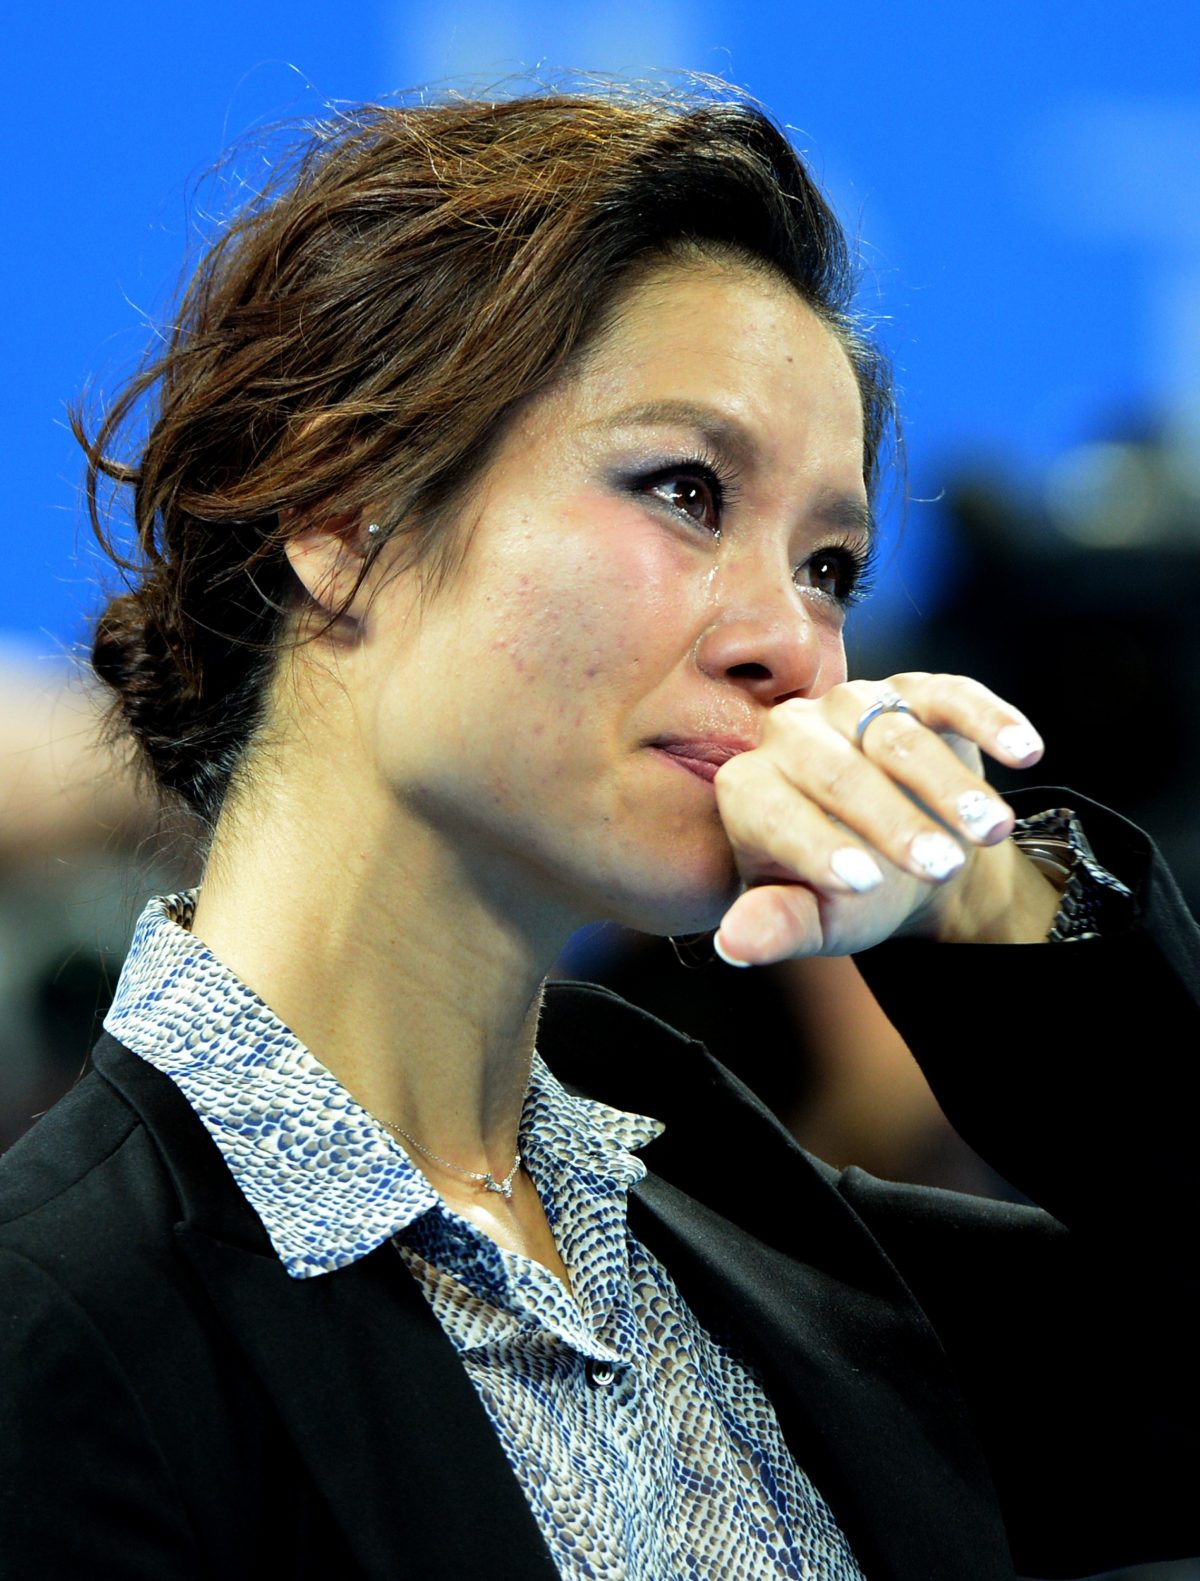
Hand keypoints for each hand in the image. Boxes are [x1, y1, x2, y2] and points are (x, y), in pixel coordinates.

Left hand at [712, 673, 1058, 964]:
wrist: (902, 858)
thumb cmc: (845, 890)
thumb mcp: (815, 918)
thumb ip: (778, 925)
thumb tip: (735, 945)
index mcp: (749, 787)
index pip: (773, 811)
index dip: (817, 846)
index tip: (864, 883)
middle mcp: (791, 734)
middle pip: (838, 772)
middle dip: (895, 823)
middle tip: (941, 867)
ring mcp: (852, 704)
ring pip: (897, 734)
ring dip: (950, 785)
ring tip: (990, 831)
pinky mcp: (914, 690)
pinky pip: (951, 696)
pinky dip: (989, 720)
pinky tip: (1025, 752)